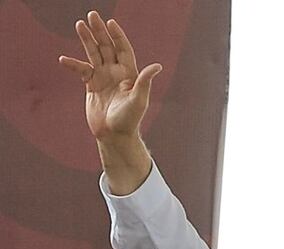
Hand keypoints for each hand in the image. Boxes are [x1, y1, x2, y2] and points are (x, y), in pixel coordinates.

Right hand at [58, 11, 161, 140]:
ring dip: (87, 40)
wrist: (114, 135)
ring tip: (79, 25)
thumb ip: (145, 82)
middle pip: (107, 47)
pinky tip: (64, 59)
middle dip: (100, 31)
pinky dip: (73, 64)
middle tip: (91, 16)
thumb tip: (157, 66)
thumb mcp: (139, 100)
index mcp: (129, 74)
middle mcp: (116, 73)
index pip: (123, 50)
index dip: (117, 36)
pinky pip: (81, 70)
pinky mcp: (91, 85)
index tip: (110, 23)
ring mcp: (103, 78)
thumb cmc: (130, 120)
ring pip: (93, 54)